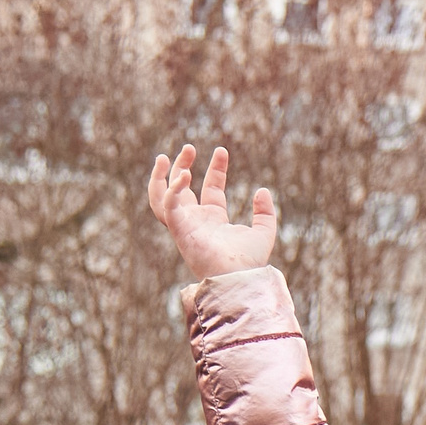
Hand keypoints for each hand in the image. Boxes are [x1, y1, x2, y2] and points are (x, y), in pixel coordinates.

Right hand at [147, 145, 277, 279]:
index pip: (211, 187)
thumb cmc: (249, 262)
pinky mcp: (179, 229)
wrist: (239, 277)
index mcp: (214, 219)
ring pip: (161, 197)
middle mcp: (196, 220)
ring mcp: (185, 224)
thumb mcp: (263, 232)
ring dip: (161, 177)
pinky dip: (171, 189)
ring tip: (165, 157)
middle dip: (182, 165)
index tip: (222, 150)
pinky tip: (184, 176)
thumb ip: (265, 212)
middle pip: (182, 188)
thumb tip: (262, 190)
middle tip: (189, 147)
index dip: (216, 168)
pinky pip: (167, 205)